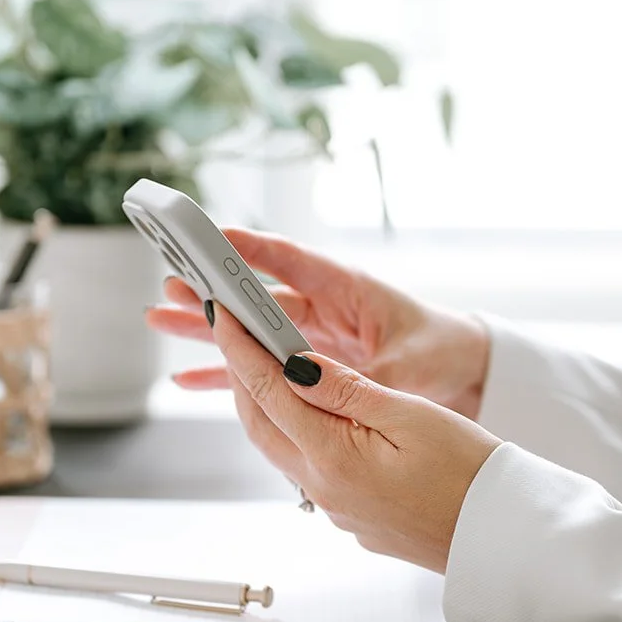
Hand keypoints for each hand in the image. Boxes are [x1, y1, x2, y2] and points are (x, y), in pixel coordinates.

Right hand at [145, 229, 490, 417]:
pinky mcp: (309, 367)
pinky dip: (224, 375)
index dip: (250, 247)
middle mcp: (321, 307)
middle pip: (256, 295)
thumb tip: (334, 385)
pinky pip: (258, 369)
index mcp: (347, 289)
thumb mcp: (410, 364)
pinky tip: (186, 377)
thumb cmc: (441, 351)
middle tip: (169, 282)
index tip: (209, 235)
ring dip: (206, 328)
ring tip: (159, 318)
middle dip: (212, 290)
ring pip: (248, 330)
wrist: (462, 372)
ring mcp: (311, 337)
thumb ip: (370, 374)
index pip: (289, 260)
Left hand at [208, 305, 500, 573]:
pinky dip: (297, 433)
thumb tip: (294, 364)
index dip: (240, 349)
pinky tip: (313, 416)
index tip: (224, 316)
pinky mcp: (354, 517)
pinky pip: (308, 469)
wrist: (500, 536)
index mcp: (332, 458)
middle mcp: (323, 488)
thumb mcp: (411, 415)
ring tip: (267, 367)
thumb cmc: (470, 476)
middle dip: (242, 377)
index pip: (268, 391)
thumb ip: (346, 390)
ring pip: (281, 448)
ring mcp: (336, 508)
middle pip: (261, 423)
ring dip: (267, 407)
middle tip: (237, 334)